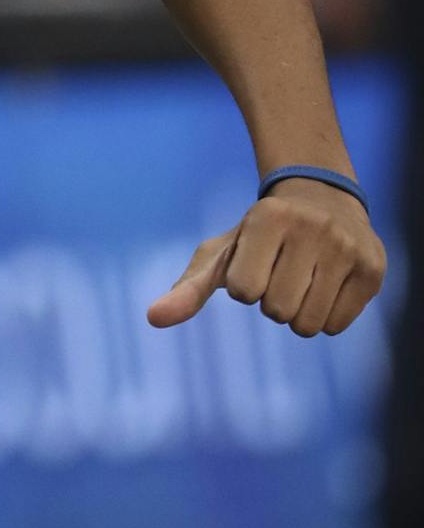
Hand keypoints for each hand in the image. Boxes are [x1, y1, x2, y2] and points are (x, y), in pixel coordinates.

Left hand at [146, 181, 386, 337]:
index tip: (252, 264)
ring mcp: (347, 248)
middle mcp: (312, 228)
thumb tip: (153, 319)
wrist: (322, 202)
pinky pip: (337, 325)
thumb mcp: (220, 254)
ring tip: (301, 282)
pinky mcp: (373, 270)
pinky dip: (324, 319)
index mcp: (268, 217)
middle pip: (277, 310)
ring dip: (296, 315)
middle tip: (278, 275)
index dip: (242, 287)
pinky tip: (325, 288)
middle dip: (270, 304)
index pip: (243, 291)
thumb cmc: (258, 236)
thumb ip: (188, 288)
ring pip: (308, 323)